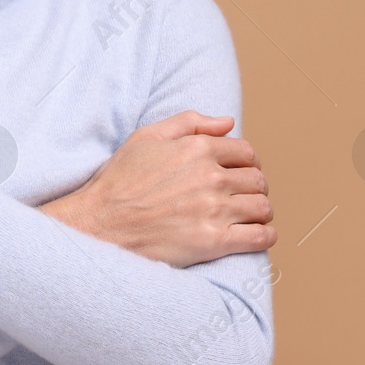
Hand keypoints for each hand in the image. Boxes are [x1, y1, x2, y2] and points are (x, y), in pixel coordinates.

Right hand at [39, 110, 275, 266]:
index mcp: (196, 149)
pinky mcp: (214, 242)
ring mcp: (214, 210)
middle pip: (258, 179)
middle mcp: (210, 177)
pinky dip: (265, 236)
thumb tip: (227, 121)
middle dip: (254, 186)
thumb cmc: (118, 182)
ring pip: (263, 208)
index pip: (245, 151)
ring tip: (247, 216)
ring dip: (259, 211)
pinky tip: (256, 235)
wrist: (99, 225)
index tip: (239, 172)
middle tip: (242, 195)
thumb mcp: (145, 138)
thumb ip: (188, 122)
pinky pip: (260, 238)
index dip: (246, 162)